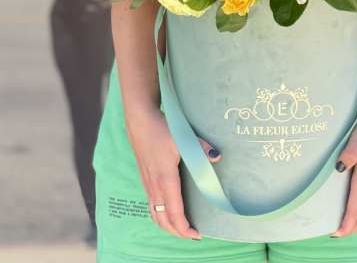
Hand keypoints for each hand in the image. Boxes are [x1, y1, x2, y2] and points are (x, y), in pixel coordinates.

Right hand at [126, 106, 220, 238]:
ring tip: (182, 227)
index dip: (184, 228)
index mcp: (165, 179)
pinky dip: (160, 216)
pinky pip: (151, 205)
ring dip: (167, 225)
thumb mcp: (183, 137)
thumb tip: (217, 156)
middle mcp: (154, 185)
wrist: (140, 121)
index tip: (197, 234)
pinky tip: (168, 212)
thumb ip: (201, 148)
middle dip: (177, 232)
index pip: (174, 213)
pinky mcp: (145, 179)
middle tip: (193, 235)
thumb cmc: (161, 129)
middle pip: (163, 220)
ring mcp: (147, 184)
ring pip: (155, 214)